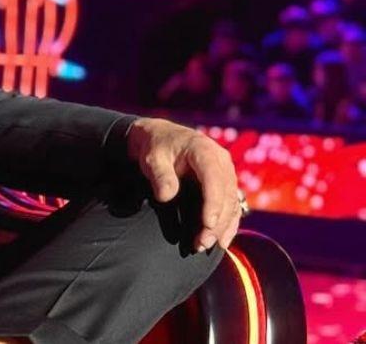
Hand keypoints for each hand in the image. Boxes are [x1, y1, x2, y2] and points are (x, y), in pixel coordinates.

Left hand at [127, 117, 239, 251]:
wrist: (160, 137)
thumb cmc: (155, 147)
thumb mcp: (152, 158)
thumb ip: (160, 175)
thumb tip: (167, 196)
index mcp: (204, 151)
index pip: (214, 179)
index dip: (213, 203)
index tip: (207, 225)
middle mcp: (221, 161)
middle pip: (226, 195)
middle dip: (218, 222)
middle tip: (202, 243)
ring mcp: (225, 172)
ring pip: (232, 202)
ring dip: (223, 226)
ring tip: (207, 246)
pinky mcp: (224, 182)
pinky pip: (232, 204)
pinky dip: (228, 222)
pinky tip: (222, 240)